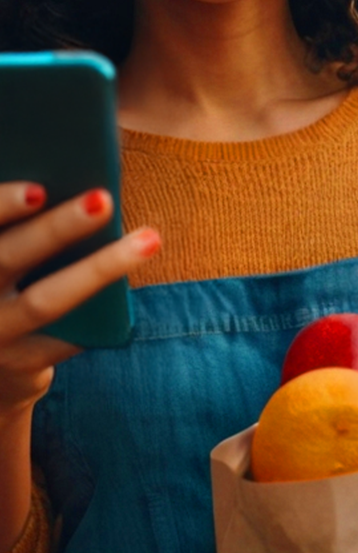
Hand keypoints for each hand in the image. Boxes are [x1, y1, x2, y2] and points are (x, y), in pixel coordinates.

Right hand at [0, 182, 159, 413]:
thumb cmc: (8, 282)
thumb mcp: (6, 254)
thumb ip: (23, 227)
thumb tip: (88, 189)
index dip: (3, 204)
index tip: (40, 190)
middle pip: (10, 256)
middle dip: (57, 228)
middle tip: (103, 200)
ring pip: (46, 300)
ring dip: (99, 268)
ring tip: (148, 240)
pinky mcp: (20, 363)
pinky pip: (65, 339)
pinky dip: (98, 314)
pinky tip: (132, 295)